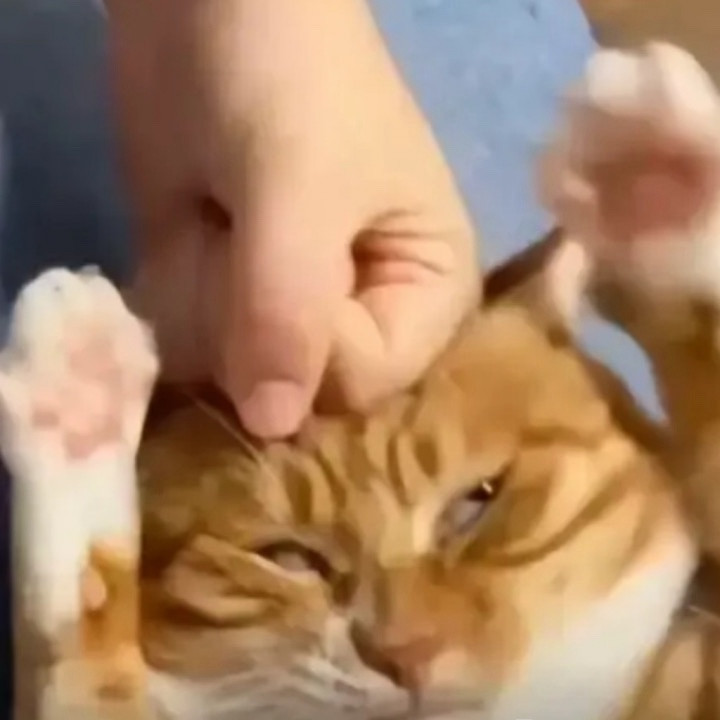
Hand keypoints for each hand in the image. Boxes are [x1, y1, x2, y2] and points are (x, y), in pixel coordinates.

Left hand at [106, 0, 478, 438]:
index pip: (368, 384)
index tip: (270, 265)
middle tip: (236, 234)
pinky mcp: (236, 302)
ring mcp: (296, 316)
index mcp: (430, 297)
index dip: (309, 346)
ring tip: (216, 222)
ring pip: (237, 380)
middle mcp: (371, 319)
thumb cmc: (291, 81)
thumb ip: (288, 306)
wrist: (209, 7)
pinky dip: (176, 302)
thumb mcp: (299, 186)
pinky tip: (188, 236)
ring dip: (204, 304)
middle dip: (247, 324)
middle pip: (299, 394)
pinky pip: (197, 350)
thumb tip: (273, 428)